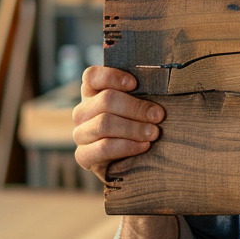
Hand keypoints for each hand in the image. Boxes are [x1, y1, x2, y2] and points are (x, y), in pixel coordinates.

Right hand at [72, 65, 165, 182]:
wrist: (133, 162)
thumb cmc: (138, 124)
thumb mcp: (138, 106)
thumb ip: (140, 93)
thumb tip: (159, 81)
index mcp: (92, 93)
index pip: (92, 76)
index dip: (112, 77)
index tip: (135, 84)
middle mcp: (82, 111)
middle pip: (105, 100)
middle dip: (136, 108)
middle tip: (158, 115)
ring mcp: (80, 133)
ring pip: (104, 124)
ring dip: (134, 128)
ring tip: (154, 133)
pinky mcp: (83, 155)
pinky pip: (104, 147)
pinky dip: (127, 146)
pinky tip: (144, 146)